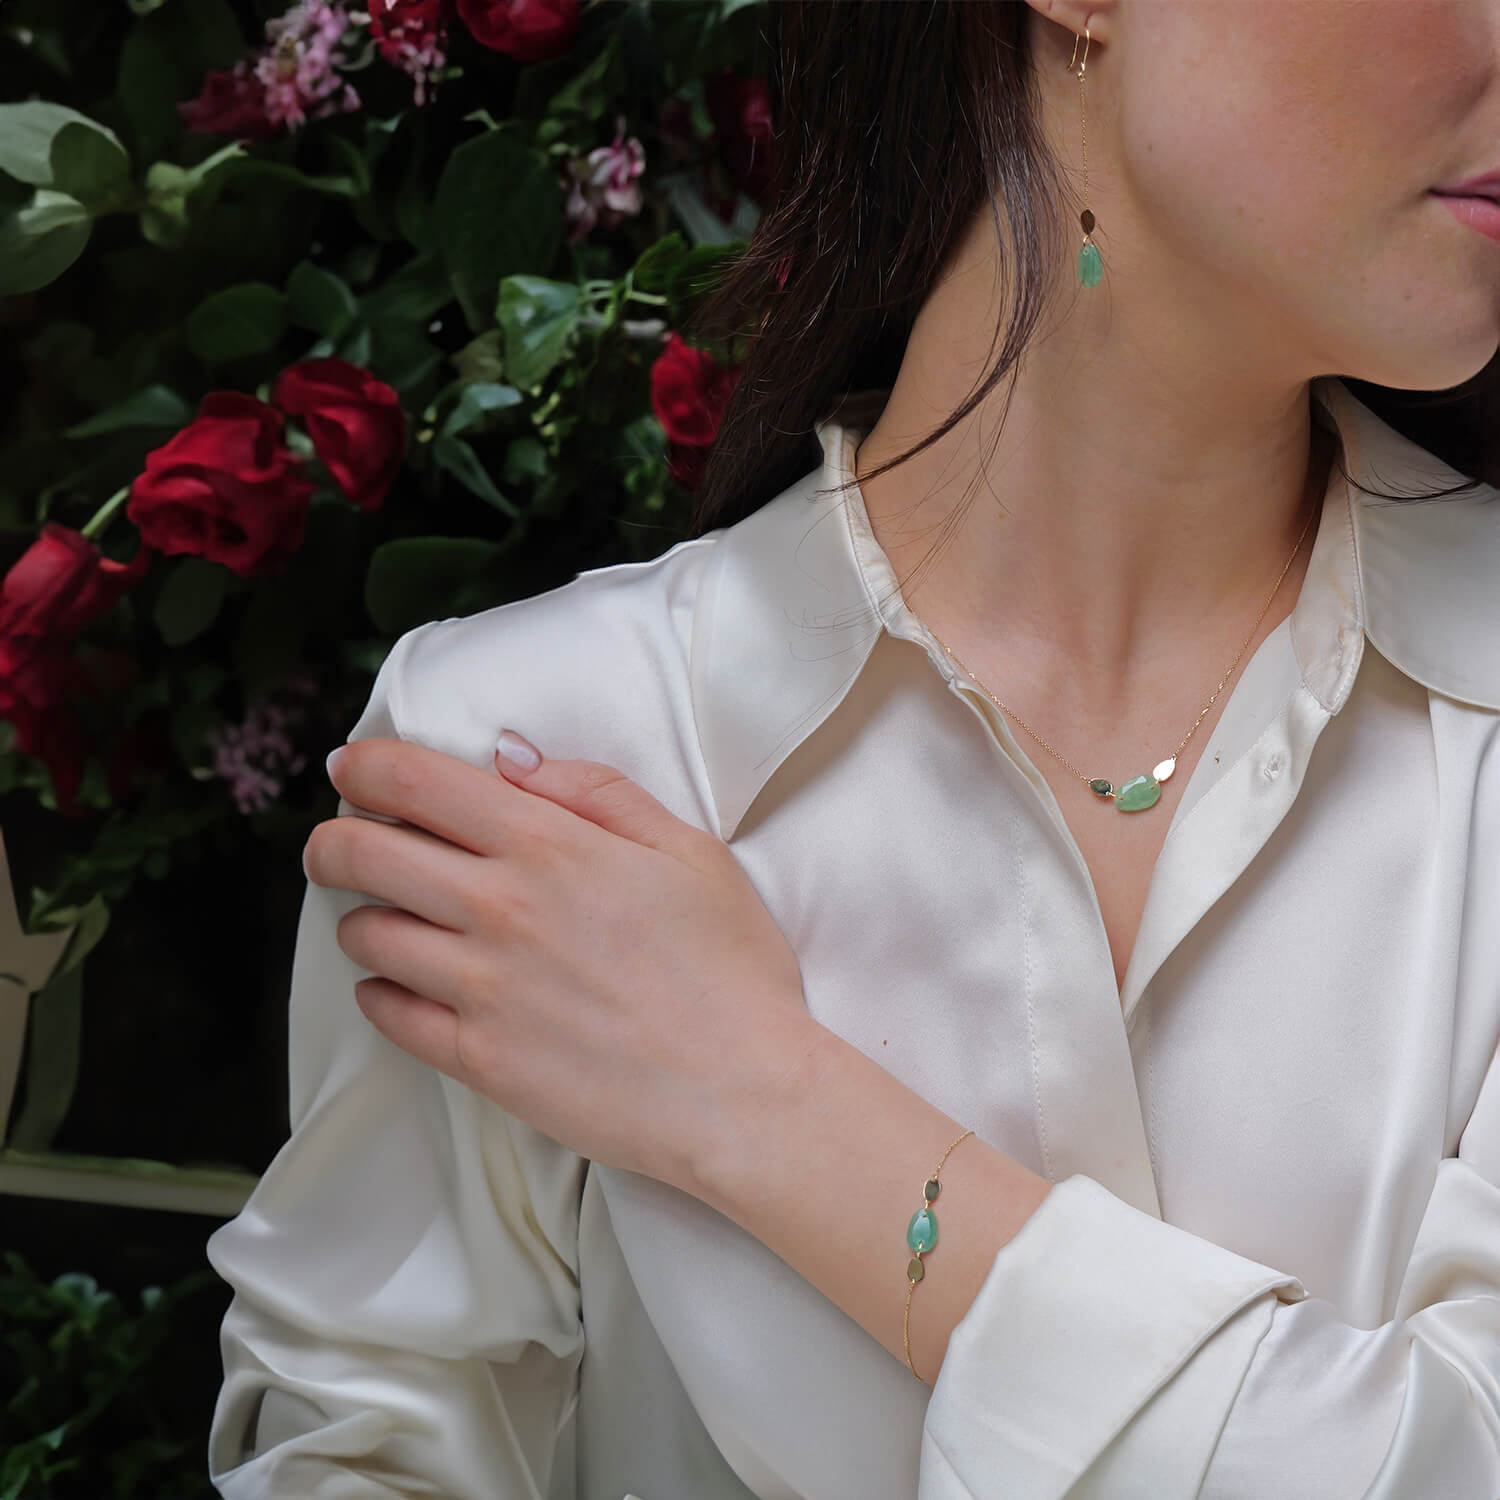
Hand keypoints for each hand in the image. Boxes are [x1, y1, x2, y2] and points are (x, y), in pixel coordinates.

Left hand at [305, 732, 822, 1199]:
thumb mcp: (688, 851)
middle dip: (333, 841)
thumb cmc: (729, 969)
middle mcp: (499, 909)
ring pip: (366, 933)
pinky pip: (389, 1014)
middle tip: (336, 848)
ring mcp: (481, 988)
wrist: (741, 1093)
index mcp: (548, 845)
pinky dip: (379, 991)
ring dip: (362, 917)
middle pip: (364, 853)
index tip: (352, 769)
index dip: (365, 765)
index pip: (414, 782)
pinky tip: (402, 985)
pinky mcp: (478, 1059)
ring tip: (387, 919)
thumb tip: (509, 760)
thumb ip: (596, 791)